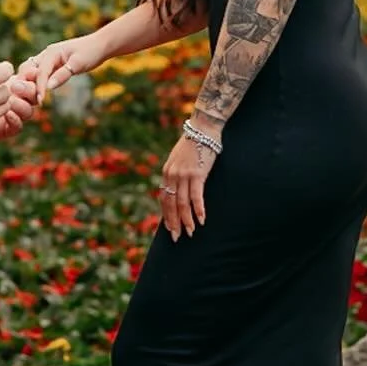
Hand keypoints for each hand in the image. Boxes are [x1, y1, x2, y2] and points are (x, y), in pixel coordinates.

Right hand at [20, 37, 96, 98]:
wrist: (100, 45)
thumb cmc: (91, 52)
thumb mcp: (78, 64)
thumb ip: (63, 74)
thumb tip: (48, 87)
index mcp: (51, 52)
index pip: (40, 72)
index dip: (39, 87)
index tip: (40, 102)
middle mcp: (46, 54)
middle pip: (27, 69)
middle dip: (25, 83)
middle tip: (30, 100)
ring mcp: (47, 58)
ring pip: (30, 71)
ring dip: (28, 83)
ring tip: (32, 99)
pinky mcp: (51, 64)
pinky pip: (39, 73)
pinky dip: (36, 83)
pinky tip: (38, 93)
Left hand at [157, 123, 219, 239]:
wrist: (203, 128)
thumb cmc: (193, 144)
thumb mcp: (178, 159)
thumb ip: (176, 173)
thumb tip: (177, 189)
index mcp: (166, 172)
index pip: (163, 198)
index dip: (166, 215)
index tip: (169, 228)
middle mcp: (172, 175)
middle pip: (170, 204)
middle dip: (173, 222)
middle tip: (177, 237)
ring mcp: (184, 175)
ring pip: (182, 203)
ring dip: (186, 219)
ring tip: (190, 232)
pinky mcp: (197, 174)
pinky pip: (196, 196)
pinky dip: (198, 210)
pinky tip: (201, 220)